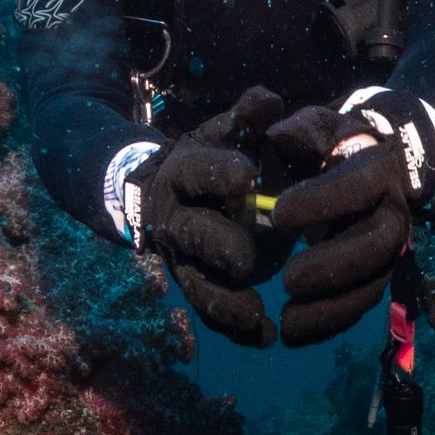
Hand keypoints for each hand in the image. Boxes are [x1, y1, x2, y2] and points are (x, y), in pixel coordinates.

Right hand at [135, 86, 286, 348]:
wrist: (163, 194)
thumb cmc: (212, 158)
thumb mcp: (224, 133)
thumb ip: (247, 117)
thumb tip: (271, 99)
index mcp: (184, 173)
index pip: (197, 173)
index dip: (219, 174)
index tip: (247, 176)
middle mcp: (177, 218)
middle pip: (194, 235)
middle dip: (220, 246)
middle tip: (246, 258)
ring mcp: (183, 257)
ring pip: (198, 283)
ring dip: (225, 302)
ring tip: (255, 314)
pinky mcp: (194, 283)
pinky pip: (210, 311)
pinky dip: (235, 326)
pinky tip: (264, 336)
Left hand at [265, 103, 408, 345]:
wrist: (381, 164)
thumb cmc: (338, 144)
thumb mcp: (320, 126)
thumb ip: (299, 130)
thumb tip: (275, 137)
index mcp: (378, 171)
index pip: (358, 186)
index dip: (322, 202)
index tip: (280, 215)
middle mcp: (392, 212)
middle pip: (374, 246)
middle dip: (331, 267)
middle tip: (287, 280)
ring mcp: (390, 248)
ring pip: (371, 285)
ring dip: (330, 310)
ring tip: (287, 323)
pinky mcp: (377, 274)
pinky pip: (361, 305)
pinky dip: (330, 324)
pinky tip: (295, 335)